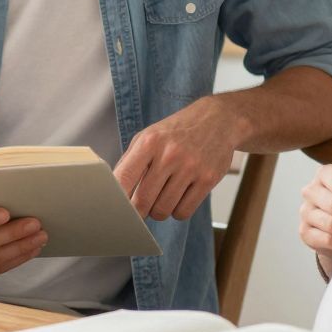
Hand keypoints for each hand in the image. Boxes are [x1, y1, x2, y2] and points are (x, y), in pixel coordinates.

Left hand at [113, 98, 238, 220]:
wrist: (219, 120)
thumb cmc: (177, 131)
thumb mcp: (149, 136)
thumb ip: (130, 162)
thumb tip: (113, 193)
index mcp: (150, 142)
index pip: (124, 178)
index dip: (116, 199)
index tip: (115, 208)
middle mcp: (170, 154)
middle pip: (143, 201)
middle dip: (139, 211)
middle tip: (141, 207)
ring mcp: (191, 167)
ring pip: (163, 210)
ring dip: (159, 210)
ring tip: (163, 197)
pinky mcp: (208, 179)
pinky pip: (184, 212)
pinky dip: (178, 211)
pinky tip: (179, 197)